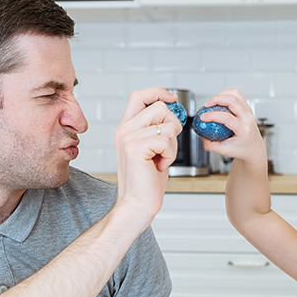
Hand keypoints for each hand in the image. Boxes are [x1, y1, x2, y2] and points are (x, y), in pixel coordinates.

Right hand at [113, 87, 181, 219]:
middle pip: (159, 107)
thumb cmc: (147, 181)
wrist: (137, 204)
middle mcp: (124, 131)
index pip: (139, 96)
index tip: (173, 98)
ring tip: (161, 159)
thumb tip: (172, 114)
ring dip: (172, 144)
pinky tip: (159, 165)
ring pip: (166, 125)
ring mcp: (127, 139)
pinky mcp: (135, 149)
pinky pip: (165, 140)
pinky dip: (170, 154)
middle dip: (173, 126)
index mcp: (126, 128)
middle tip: (167, 147)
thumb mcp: (151, 149)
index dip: (158, 92)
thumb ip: (155, 129)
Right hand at [198, 89, 265, 165]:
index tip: (203, 117)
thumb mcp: (223, 151)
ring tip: (213, 101)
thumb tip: (199, 133)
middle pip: (232, 100)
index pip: (227, 118)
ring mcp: (248, 111)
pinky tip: (220, 100)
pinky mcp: (247, 108)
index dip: (212, 116)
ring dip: (222, 94)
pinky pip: (237, 95)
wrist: (254, 148)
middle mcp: (248, 118)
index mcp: (243, 130)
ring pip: (236, 94)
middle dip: (216, 99)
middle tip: (206, 105)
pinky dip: (227, 94)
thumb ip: (209, 144)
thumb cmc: (241, 150)